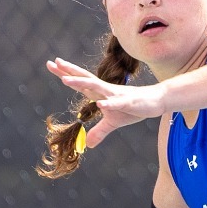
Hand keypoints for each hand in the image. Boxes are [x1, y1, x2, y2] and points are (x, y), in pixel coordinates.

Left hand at [47, 58, 168, 148]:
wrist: (155, 101)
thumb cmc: (133, 108)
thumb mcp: (114, 123)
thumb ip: (99, 131)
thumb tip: (89, 145)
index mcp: (100, 93)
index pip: (80, 82)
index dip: (65, 73)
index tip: (51, 64)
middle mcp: (105, 90)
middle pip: (84, 79)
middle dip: (68, 71)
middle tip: (53, 63)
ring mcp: (116, 95)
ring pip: (96, 87)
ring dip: (81, 83)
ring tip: (65, 80)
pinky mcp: (128, 102)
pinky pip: (116, 104)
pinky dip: (108, 104)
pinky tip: (99, 105)